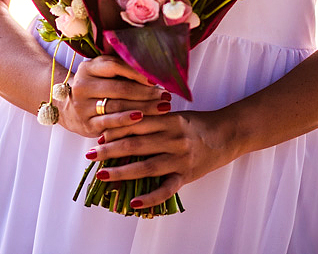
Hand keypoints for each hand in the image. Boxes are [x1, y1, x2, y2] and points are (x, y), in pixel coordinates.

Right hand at [56, 55, 169, 137]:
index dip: (137, 72)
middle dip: (147, 92)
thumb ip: (121, 68)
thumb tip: (153, 68)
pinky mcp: (87, 124)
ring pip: (117, 106)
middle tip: (166, 95)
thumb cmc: (95, 88)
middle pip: (119, 88)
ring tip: (163, 107)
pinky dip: (128, 121)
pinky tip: (143, 119)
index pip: (114, 66)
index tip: (156, 78)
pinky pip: (111, 123)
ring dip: (144, 107)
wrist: (67, 109)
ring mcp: (83, 106)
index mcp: (87, 68)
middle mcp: (83, 86)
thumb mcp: (100, 73)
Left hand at [87, 109, 237, 208]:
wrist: (227, 134)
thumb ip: (150, 120)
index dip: (114, 129)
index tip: (96, 135)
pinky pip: (167, 189)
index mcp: (168, 120)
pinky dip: (150, 197)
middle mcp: (173, 139)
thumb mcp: (173, 115)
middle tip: (90, 155)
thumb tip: (120, 127)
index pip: (136, 124)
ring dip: (122, 172)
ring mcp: (180, 159)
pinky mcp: (187, 176)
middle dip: (110, 150)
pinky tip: (133, 202)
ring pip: (147, 166)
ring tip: (102, 175)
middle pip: (136, 144)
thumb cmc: (196, 123)